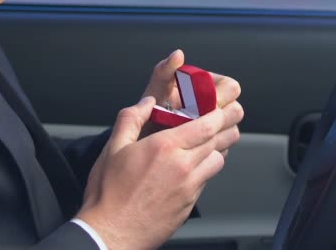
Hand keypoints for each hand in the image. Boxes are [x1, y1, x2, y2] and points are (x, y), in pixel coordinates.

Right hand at [77, 95, 243, 249]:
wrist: (111, 232)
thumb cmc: (109, 193)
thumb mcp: (112, 148)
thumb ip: (131, 119)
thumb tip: (147, 102)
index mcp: (165, 147)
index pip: (207, 125)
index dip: (219, 114)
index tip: (220, 108)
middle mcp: (182, 166)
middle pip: (218, 141)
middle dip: (225, 127)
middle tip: (227, 119)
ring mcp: (188, 187)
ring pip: (217, 161)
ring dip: (217, 149)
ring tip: (211, 142)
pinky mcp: (188, 204)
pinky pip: (206, 180)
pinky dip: (206, 169)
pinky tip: (196, 166)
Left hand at [141, 50, 241, 154]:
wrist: (143, 138)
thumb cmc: (150, 109)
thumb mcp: (156, 89)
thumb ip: (165, 70)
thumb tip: (177, 54)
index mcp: (209, 87)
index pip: (232, 87)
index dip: (220, 97)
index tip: (201, 106)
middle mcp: (218, 106)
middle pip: (236, 111)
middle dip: (218, 119)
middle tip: (195, 124)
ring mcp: (219, 128)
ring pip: (232, 132)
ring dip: (213, 135)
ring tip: (190, 137)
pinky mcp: (215, 146)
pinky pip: (223, 149)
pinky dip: (209, 150)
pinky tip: (191, 148)